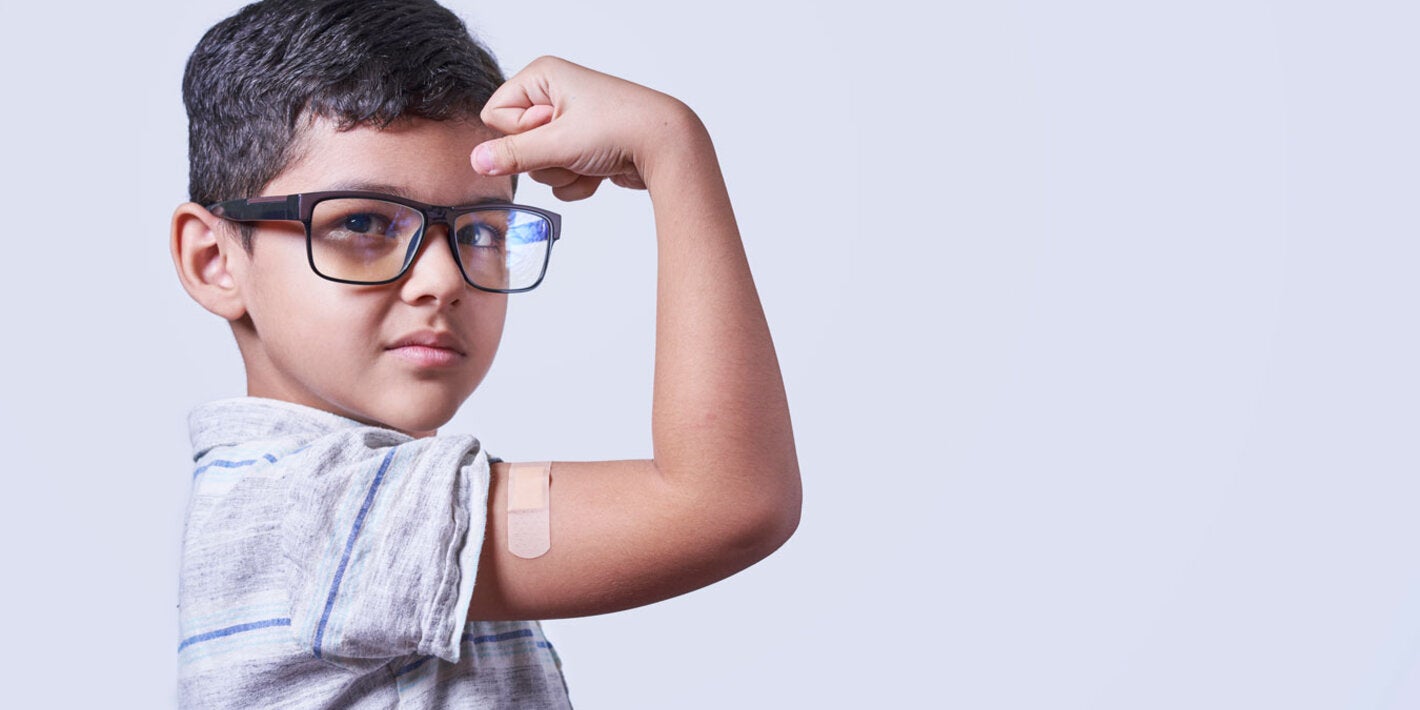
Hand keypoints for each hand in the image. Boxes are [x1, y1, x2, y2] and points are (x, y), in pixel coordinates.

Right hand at [471, 56, 698, 200]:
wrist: (667, 147)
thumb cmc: (621, 128)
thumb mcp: (558, 142)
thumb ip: (512, 154)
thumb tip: (476, 161)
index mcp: (542, 77)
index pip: (495, 115)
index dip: (518, 134)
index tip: (552, 129)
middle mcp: (555, 96)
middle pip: (517, 143)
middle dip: (545, 157)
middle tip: (574, 147)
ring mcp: (571, 124)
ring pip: (540, 164)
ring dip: (563, 171)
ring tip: (590, 158)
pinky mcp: (584, 148)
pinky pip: (562, 176)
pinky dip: (579, 181)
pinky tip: (599, 171)